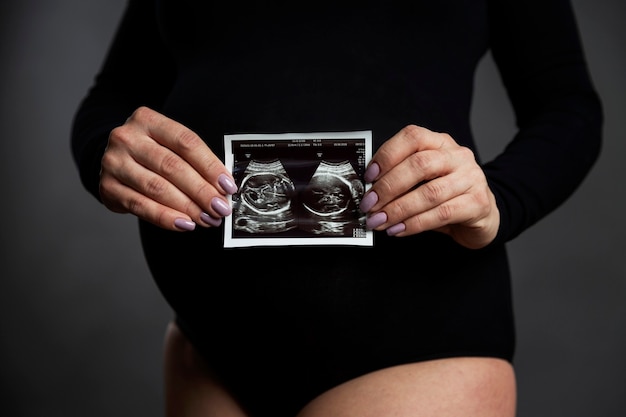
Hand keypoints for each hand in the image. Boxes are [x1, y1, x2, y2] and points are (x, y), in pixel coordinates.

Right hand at [99, 106, 237, 230]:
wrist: (114, 160)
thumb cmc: (151, 152)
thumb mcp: (168, 145)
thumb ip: (193, 160)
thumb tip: (223, 188)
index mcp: (147, 120)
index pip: (186, 142)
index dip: (210, 166)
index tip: (228, 186)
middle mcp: (127, 138)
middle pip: (172, 166)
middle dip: (201, 191)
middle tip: (220, 208)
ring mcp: (114, 162)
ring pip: (157, 188)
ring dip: (187, 207)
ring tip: (207, 218)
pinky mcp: (107, 187)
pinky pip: (141, 205)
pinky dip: (165, 217)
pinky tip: (184, 224)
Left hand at [359, 125, 498, 248]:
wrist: (482, 215)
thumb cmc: (445, 195)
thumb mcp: (423, 180)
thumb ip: (400, 178)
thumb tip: (368, 191)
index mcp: (440, 143)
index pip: (412, 137)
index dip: (387, 155)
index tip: (368, 177)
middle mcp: (458, 156)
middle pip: (419, 165)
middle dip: (388, 187)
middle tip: (369, 204)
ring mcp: (471, 178)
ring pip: (429, 192)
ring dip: (398, 209)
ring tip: (379, 221)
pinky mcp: (477, 203)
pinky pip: (441, 214)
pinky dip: (415, 224)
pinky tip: (398, 230)